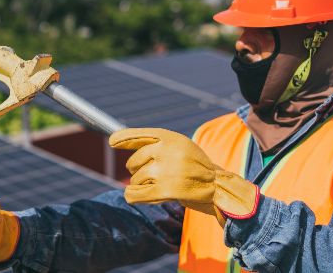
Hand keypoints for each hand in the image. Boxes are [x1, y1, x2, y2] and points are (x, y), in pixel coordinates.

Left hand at [109, 128, 258, 225]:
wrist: (220, 188)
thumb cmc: (197, 169)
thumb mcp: (181, 149)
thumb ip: (157, 146)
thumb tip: (119, 140)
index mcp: (172, 138)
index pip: (141, 136)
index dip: (124, 138)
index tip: (112, 141)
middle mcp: (168, 150)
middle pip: (134, 161)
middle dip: (137, 171)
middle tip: (151, 176)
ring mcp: (167, 170)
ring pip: (136, 179)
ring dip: (142, 185)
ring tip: (158, 187)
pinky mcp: (167, 190)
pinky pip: (138, 193)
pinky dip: (132, 196)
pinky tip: (131, 196)